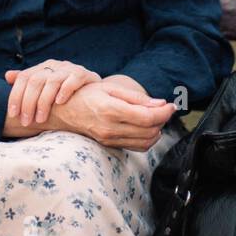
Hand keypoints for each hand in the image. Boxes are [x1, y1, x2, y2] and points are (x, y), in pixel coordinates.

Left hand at [4, 60, 100, 126]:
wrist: (94, 91)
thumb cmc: (65, 92)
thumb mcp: (46, 87)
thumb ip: (28, 83)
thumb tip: (7, 76)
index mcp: (43, 67)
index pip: (24, 77)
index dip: (16, 95)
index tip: (13, 114)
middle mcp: (55, 65)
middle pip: (36, 80)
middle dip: (28, 103)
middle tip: (26, 121)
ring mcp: (70, 69)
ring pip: (52, 81)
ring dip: (44, 102)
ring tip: (40, 118)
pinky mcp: (85, 74)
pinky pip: (73, 79)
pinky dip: (65, 90)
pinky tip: (59, 103)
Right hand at [45, 80, 174, 150]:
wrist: (63, 111)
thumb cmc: (87, 95)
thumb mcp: (111, 88)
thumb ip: (136, 98)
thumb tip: (161, 104)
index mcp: (111, 110)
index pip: (147, 117)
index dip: (164, 113)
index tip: (172, 105)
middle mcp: (111, 128)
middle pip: (149, 131)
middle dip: (163, 120)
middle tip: (165, 109)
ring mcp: (110, 139)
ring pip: (145, 142)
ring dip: (157, 131)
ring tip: (157, 117)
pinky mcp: (109, 145)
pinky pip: (136, 147)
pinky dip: (147, 139)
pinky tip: (147, 128)